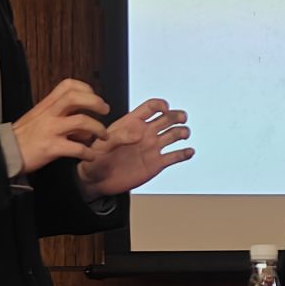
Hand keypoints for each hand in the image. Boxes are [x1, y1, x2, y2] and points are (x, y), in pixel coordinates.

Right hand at [12, 79, 109, 174]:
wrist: (4, 154)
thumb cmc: (23, 137)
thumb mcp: (39, 118)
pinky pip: (76, 148)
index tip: (94, 96)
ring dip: (98, 129)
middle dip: (95, 102)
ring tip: (103, 136)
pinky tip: (90, 156)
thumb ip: (59, 115)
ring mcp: (50, 130)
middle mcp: (49, 114)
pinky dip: (87, 153)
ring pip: (81, 121)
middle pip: (76, 97)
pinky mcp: (51, 147)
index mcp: (46, 105)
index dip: (85, 88)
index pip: (68, 86)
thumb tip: (84, 124)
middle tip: (105, 110)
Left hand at [76, 99, 194, 200]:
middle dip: (176, 116)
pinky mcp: (156, 164)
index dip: (160, 105)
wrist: (96, 180)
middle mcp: (145, 133)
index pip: (151, 107)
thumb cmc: (95, 159)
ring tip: (183, 134)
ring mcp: (152, 148)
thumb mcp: (101, 145)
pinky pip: (175, 156)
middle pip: (167, 118)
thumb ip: (119, 137)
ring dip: (182, 132)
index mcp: (132, 123)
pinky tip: (189, 151)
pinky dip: (184, 153)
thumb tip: (138, 131)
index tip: (165, 108)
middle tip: (181, 118)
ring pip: (174, 135)